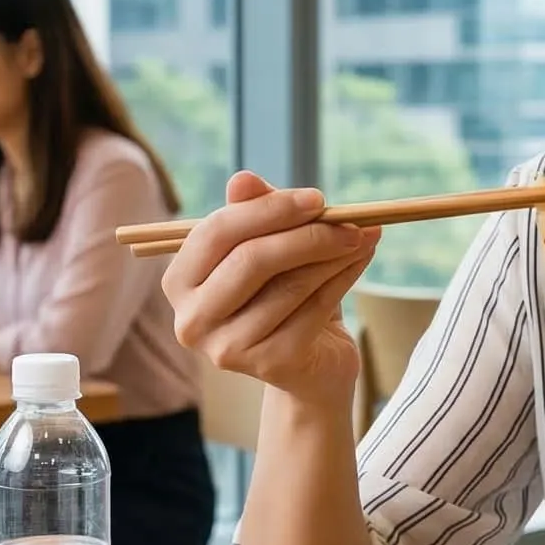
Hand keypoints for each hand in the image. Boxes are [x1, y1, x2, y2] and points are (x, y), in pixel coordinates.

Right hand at [163, 171, 376, 409]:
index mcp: (180, 282)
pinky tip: (360, 260)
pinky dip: (344, 279)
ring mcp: (227, 348)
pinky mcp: (269, 365)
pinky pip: (314, 309)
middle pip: (251, 260)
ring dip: (334, 255)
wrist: (310, 363)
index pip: (217, 232)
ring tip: (363, 236)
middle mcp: (192, 320)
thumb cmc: (282, 294)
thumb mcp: (268, 248)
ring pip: (289, 285)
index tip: (317, 198)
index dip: (269, 210)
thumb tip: (242, 179)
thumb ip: (255, 213)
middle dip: (307, 234)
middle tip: (349, 222)